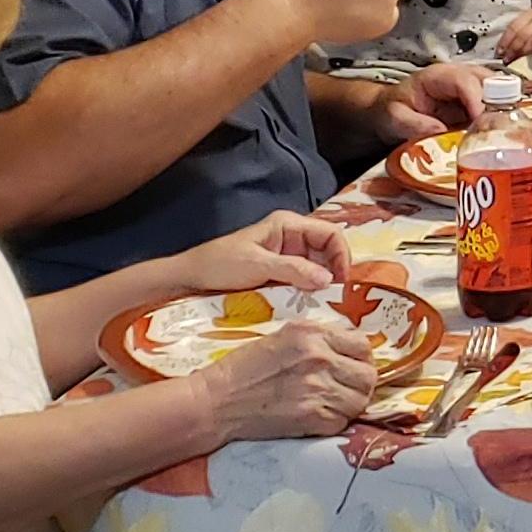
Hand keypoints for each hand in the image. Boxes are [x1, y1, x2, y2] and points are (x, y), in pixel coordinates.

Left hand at [166, 214, 355, 300]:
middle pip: (328, 252)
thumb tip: (328, 279)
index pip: (330, 234)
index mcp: (289, 225)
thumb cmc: (219, 264)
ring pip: (318, 270)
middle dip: (333, 273)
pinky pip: (303, 282)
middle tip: (335, 299)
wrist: (190, 279)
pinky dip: (309, 293)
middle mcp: (292, 239)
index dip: (341, 256)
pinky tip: (308, 306)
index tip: (341, 282)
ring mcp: (287, 258)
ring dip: (321, 286)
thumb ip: (293, 270)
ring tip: (323, 305)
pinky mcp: (280, 275)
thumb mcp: (257, 265)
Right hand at [200, 304, 384, 443]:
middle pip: (368, 374)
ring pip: (360, 400)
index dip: (361, 357)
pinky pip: (343, 421)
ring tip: (334, 402)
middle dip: (362, 382)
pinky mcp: (311, 418)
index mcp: (312, 334)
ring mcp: (317, 390)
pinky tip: (320, 415)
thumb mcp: (283, 335)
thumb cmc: (245, 367)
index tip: (353, 365)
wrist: (218, 400)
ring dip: (351, 403)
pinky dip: (336, 421)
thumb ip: (319, 338)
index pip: (363, 345)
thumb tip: (349, 348)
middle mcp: (319, 359)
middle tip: (347, 387)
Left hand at [381, 57, 494, 141]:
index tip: (481, 122)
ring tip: (504, 132)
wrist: (389, 111)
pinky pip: (495, 105)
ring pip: (497, 90)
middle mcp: (458, 77)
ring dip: (504, 109)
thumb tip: (440, 132)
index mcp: (437, 76)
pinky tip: (502, 133)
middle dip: (499, 101)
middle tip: (502, 127)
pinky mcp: (475, 103)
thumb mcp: (394, 118)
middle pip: (488, 80)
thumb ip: (413, 124)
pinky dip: (501, 117)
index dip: (476, 99)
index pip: (464, 81)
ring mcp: (470, 89)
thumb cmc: (391, 111)